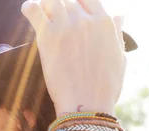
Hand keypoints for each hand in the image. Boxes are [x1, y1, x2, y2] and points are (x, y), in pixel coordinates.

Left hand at [21, 0, 126, 114]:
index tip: (69, 13)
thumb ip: (117, 33)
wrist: (87, 104)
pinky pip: (34, 10)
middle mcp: (85, 19)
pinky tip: (28, 11)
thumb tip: (120, 15)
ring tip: (40, 16)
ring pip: (51, 1)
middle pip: (67, 1)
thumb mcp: (119, 57)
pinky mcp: (47, 35)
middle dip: (60, 9)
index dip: (77, 4)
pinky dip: (30, 8)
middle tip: (53, 21)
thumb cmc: (104, 87)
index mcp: (104, 22)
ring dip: (46, 8)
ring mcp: (66, 25)